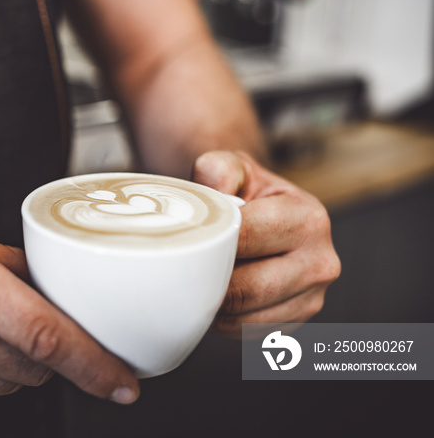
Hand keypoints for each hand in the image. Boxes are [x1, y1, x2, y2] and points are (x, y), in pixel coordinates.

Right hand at [0, 190, 138, 404]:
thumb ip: (8, 265)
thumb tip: (48, 282)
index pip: (49, 336)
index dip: (96, 366)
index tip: (125, 383)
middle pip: (34, 369)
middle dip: (58, 359)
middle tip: (62, 333)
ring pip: (3, 387)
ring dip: (21, 369)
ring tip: (6, 332)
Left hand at [192, 151, 340, 337]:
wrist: (266, 215)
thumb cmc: (244, 191)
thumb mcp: (233, 167)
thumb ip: (219, 169)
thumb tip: (211, 196)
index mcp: (309, 219)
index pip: (247, 240)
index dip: (209, 243)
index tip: (183, 242)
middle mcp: (321, 261)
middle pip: (248, 288)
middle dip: (209, 281)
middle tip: (179, 272)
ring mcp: (313, 297)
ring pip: (246, 317)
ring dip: (213, 306)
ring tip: (194, 284)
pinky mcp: (297, 322)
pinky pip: (249, 333)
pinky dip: (223, 322)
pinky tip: (213, 298)